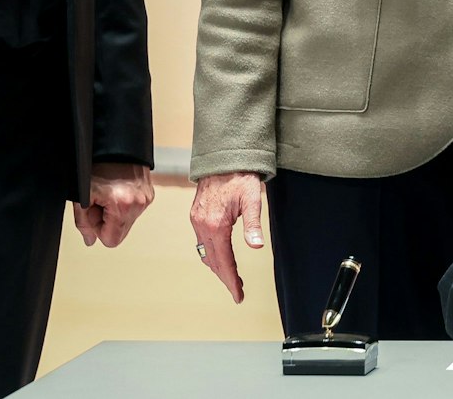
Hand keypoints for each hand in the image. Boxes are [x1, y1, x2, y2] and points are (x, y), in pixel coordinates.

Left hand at [72, 162, 153, 247]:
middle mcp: (139, 203)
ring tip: (109, 192)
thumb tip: (89, 239)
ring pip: (128, 220)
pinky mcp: (150, 192)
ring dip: (116, 212)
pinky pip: (135, 208)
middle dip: (108, 220)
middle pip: (120, 231)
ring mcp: (146, 197)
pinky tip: (117, 189)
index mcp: (123, 206)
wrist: (114, 144)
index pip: (112, 241)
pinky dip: (124, 203)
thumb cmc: (97, 165)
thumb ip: (83, 222)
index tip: (94, 213)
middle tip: (100, 200)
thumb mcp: (83, 195)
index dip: (98, 229)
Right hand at [190, 171, 265, 303]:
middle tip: (238, 291)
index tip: (238, 295)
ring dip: (218, 267)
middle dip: (225, 277)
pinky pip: (201, 241)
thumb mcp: (252, 199)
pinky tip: (220, 256)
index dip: (231, 280)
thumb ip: (253, 224)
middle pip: (213, 261)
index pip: (223, 261)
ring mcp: (197, 220)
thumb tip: (256, 245)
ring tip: (232, 277)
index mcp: (216, 224)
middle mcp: (202, 225)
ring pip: (205, 252)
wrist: (224, 157)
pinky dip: (211, 253)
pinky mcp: (196, 215)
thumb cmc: (241, 177)